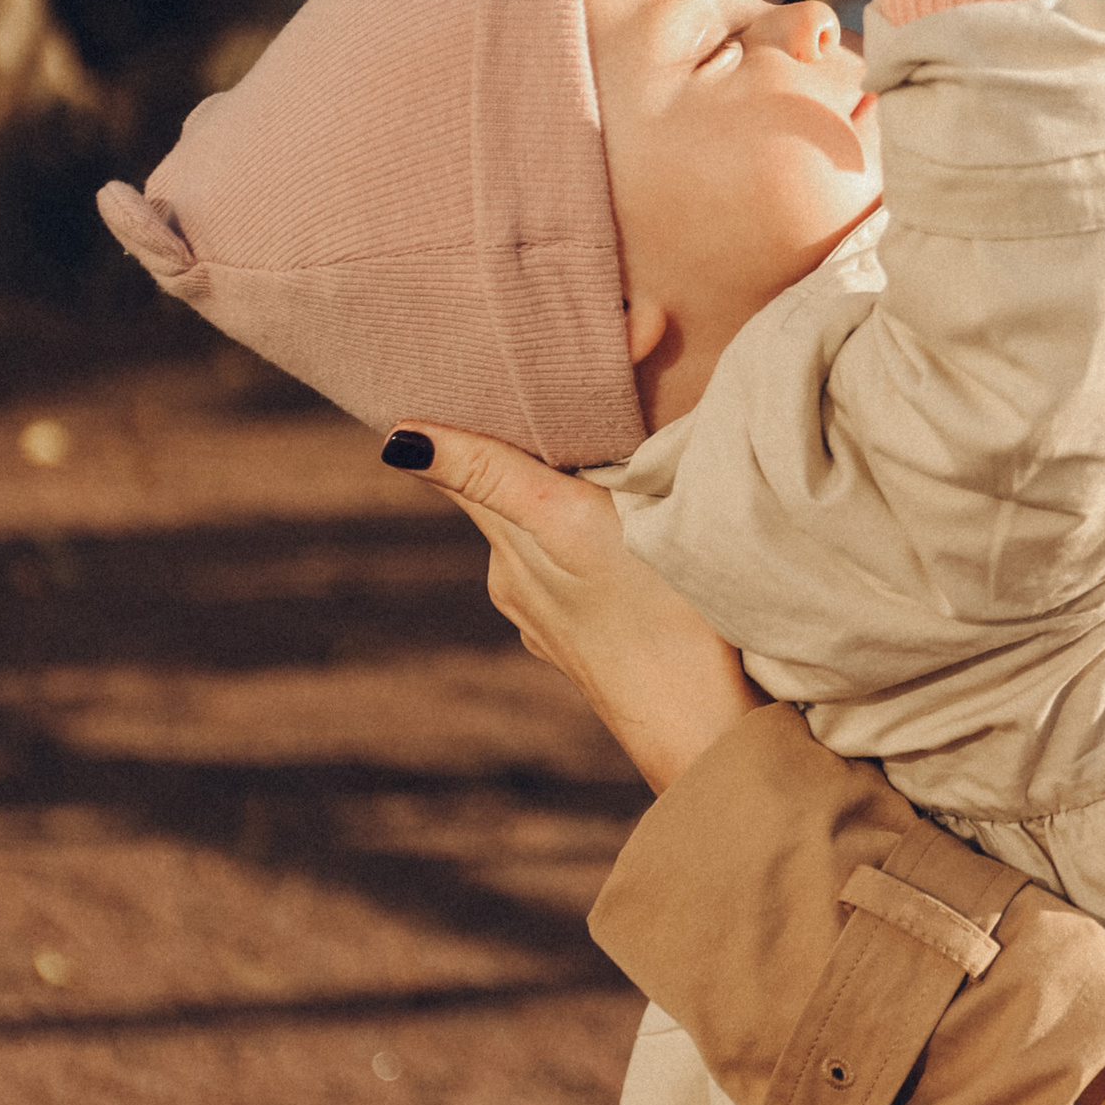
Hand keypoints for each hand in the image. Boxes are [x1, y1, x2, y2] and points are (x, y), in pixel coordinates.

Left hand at [385, 423, 761, 791]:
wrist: (706, 729)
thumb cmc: (651, 614)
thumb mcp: (569, 525)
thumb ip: (492, 477)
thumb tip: (397, 440)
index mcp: (509, 548)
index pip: (468, 464)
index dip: (476, 416)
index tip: (492, 374)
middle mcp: (518, 587)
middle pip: (509, 496)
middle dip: (534, 451)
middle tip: (577, 399)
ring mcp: (556, 623)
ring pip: (547, 535)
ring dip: (564, 501)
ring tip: (612, 465)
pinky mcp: (598, 643)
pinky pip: (581, 573)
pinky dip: (593, 545)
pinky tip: (632, 541)